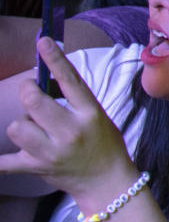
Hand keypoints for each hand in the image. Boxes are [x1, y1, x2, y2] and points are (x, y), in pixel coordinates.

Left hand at [0, 38, 135, 196]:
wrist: (106, 180)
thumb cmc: (103, 142)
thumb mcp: (96, 115)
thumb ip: (72, 99)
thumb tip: (44, 77)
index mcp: (89, 114)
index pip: (70, 81)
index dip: (55, 59)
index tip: (43, 41)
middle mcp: (70, 132)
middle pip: (34, 102)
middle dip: (28, 91)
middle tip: (32, 91)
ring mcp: (51, 152)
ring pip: (17, 127)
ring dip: (22, 123)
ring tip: (34, 128)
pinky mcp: (36, 168)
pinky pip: (4, 163)